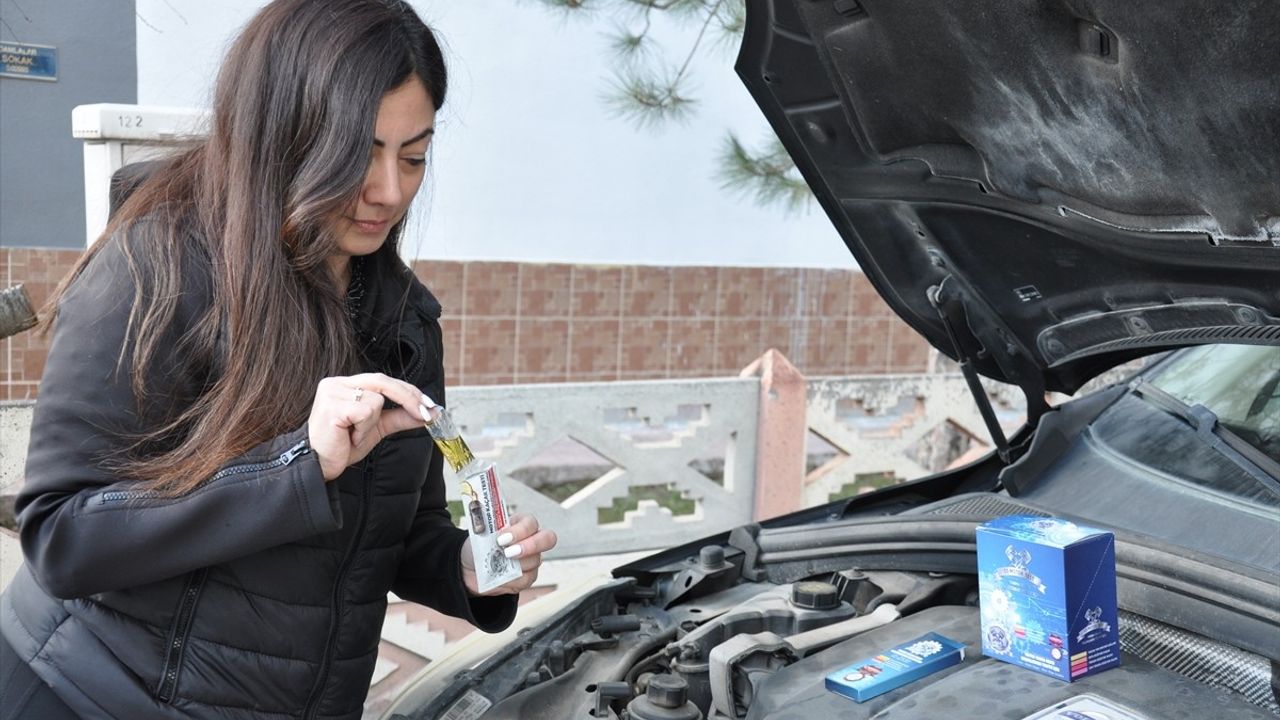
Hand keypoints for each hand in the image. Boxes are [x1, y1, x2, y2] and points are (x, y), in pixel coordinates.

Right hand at [307, 373, 428, 480]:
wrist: (319, 466)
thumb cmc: (342, 446)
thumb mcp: (376, 429)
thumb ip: (399, 417)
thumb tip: (429, 412)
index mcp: (346, 384)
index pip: (383, 379)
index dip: (408, 390)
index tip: (429, 404)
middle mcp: (337, 383)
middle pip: (383, 381)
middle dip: (408, 398)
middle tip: (426, 414)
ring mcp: (332, 392)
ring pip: (376, 400)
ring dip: (371, 425)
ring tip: (354, 435)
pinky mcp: (332, 405)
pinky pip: (366, 412)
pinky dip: (363, 429)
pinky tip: (349, 437)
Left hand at [461, 513, 557, 595]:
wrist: (472, 568)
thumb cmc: (479, 547)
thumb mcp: (480, 536)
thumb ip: (488, 533)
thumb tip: (491, 536)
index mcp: (520, 524)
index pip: (531, 522)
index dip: (519, 530)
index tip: (501, 538)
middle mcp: (531, 539)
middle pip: (548, 538)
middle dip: (531, 545)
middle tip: (509, 552)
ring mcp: (532, 559)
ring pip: (535, 561)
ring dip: (516, 564)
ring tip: (498, 566)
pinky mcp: (528, 577)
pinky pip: (527, 579)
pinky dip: (511, 580)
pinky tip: (500, 578)